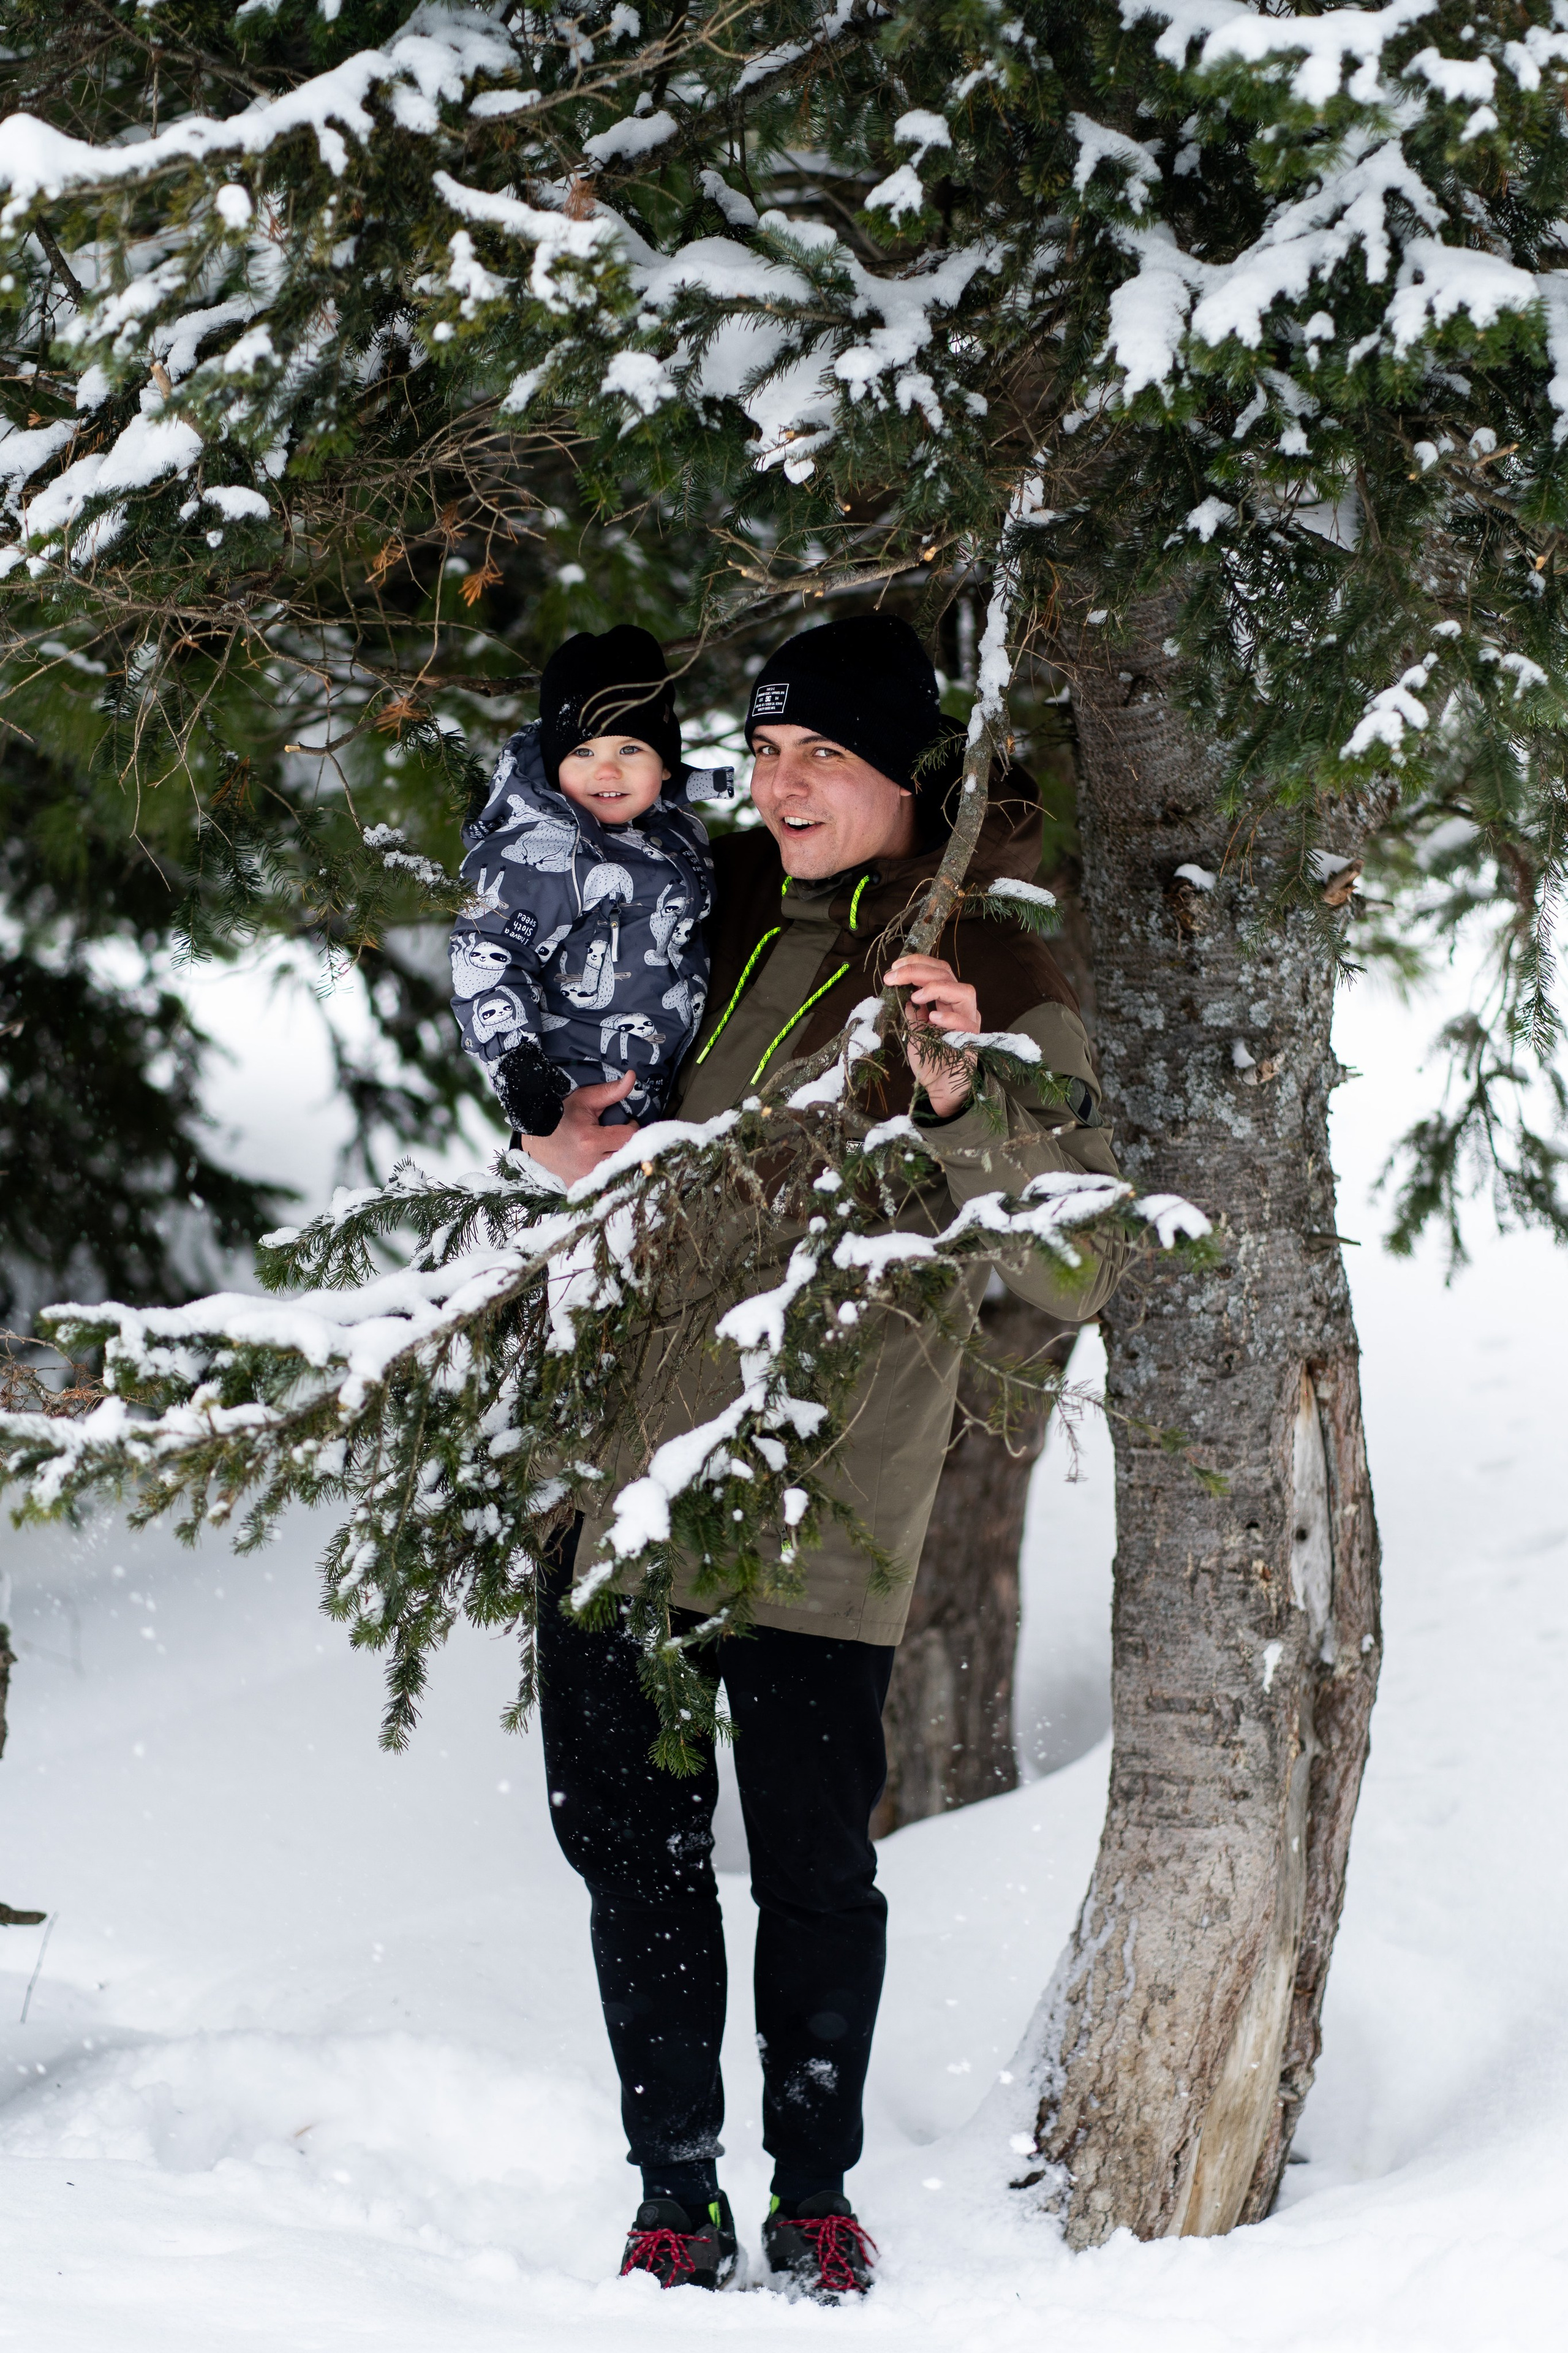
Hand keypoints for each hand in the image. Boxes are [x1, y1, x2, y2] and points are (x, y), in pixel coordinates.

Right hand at [512, 1071, 637, 1183]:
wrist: (534, 1134)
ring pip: (617, 1174)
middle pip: (627, 1158)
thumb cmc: (559, 1114)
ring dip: (621, 1162)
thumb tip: (632, 1077)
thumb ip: (611, 1091)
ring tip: (614, 1149)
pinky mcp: (578, 1186)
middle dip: (629, 1145)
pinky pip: (603, 1189)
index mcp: (590, 1140)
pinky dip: (607, 1180)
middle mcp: (588, 1163)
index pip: (629, 1137)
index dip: (633, 1128)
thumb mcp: (584, 1099)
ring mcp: (583, 1178)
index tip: (627, 1123)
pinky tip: (605, 1168)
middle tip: (622, 1136)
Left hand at [884, 954, 980, 1118]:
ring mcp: (969, 1022)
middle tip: (893, 976)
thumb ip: (913, 1012)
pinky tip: (932, 1017)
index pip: (938, 971)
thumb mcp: (914, 1031)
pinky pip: (966, 1022)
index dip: (918, 963)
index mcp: (946, 1001)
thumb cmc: (930, 1061)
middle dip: (918, 971)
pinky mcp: (973, 1040)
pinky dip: (949, 1017)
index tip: (895, 966)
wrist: (940, 1090)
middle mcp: (960, 1007)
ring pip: (963, 991)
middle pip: (947, 975)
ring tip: (915, 996)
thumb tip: (903, 992)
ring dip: (936, 988)